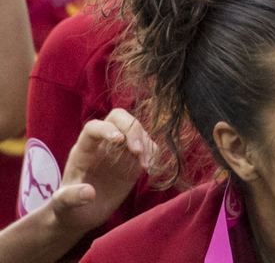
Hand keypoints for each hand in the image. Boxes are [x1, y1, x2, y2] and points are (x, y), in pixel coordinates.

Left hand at [50, 109, 154, 234]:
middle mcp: (102, 145)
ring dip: (145, 142)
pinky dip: (153, 153)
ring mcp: (119, 151)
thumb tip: (90, 193)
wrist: (81, 216)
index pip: (93, 127)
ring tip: (145, 166)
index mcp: (83, 150)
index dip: (107, 128)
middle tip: (138, 151)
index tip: (119, 140)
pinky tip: (149, 168)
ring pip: (136, 130)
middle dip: (132, 129)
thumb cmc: (68, 208)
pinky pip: (148, 146)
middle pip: (119, 118)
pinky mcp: (133, 161)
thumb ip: (71, 197)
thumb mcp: (62, 204)